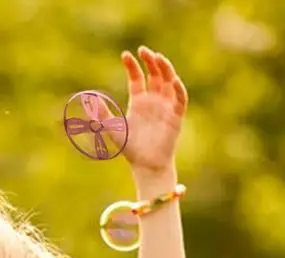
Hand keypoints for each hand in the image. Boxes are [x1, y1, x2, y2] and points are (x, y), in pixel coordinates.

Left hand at [98, 46, 187, 173]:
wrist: (146, 165)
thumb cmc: (130, 149)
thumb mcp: (110, 127)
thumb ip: (100, 112)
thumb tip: (88, 97)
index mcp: (138, 102)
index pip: (137, 77)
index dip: (132, 65)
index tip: (125, 55)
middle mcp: (153, 102)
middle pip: (155, 75)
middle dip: (151, 61)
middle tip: (143, 50)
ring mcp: (166, 109)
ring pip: (169, 83)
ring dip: (166, 69)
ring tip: (158, 57)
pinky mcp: (176, 117)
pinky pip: (180, 100)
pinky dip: (179, 89)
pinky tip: (173, 80)